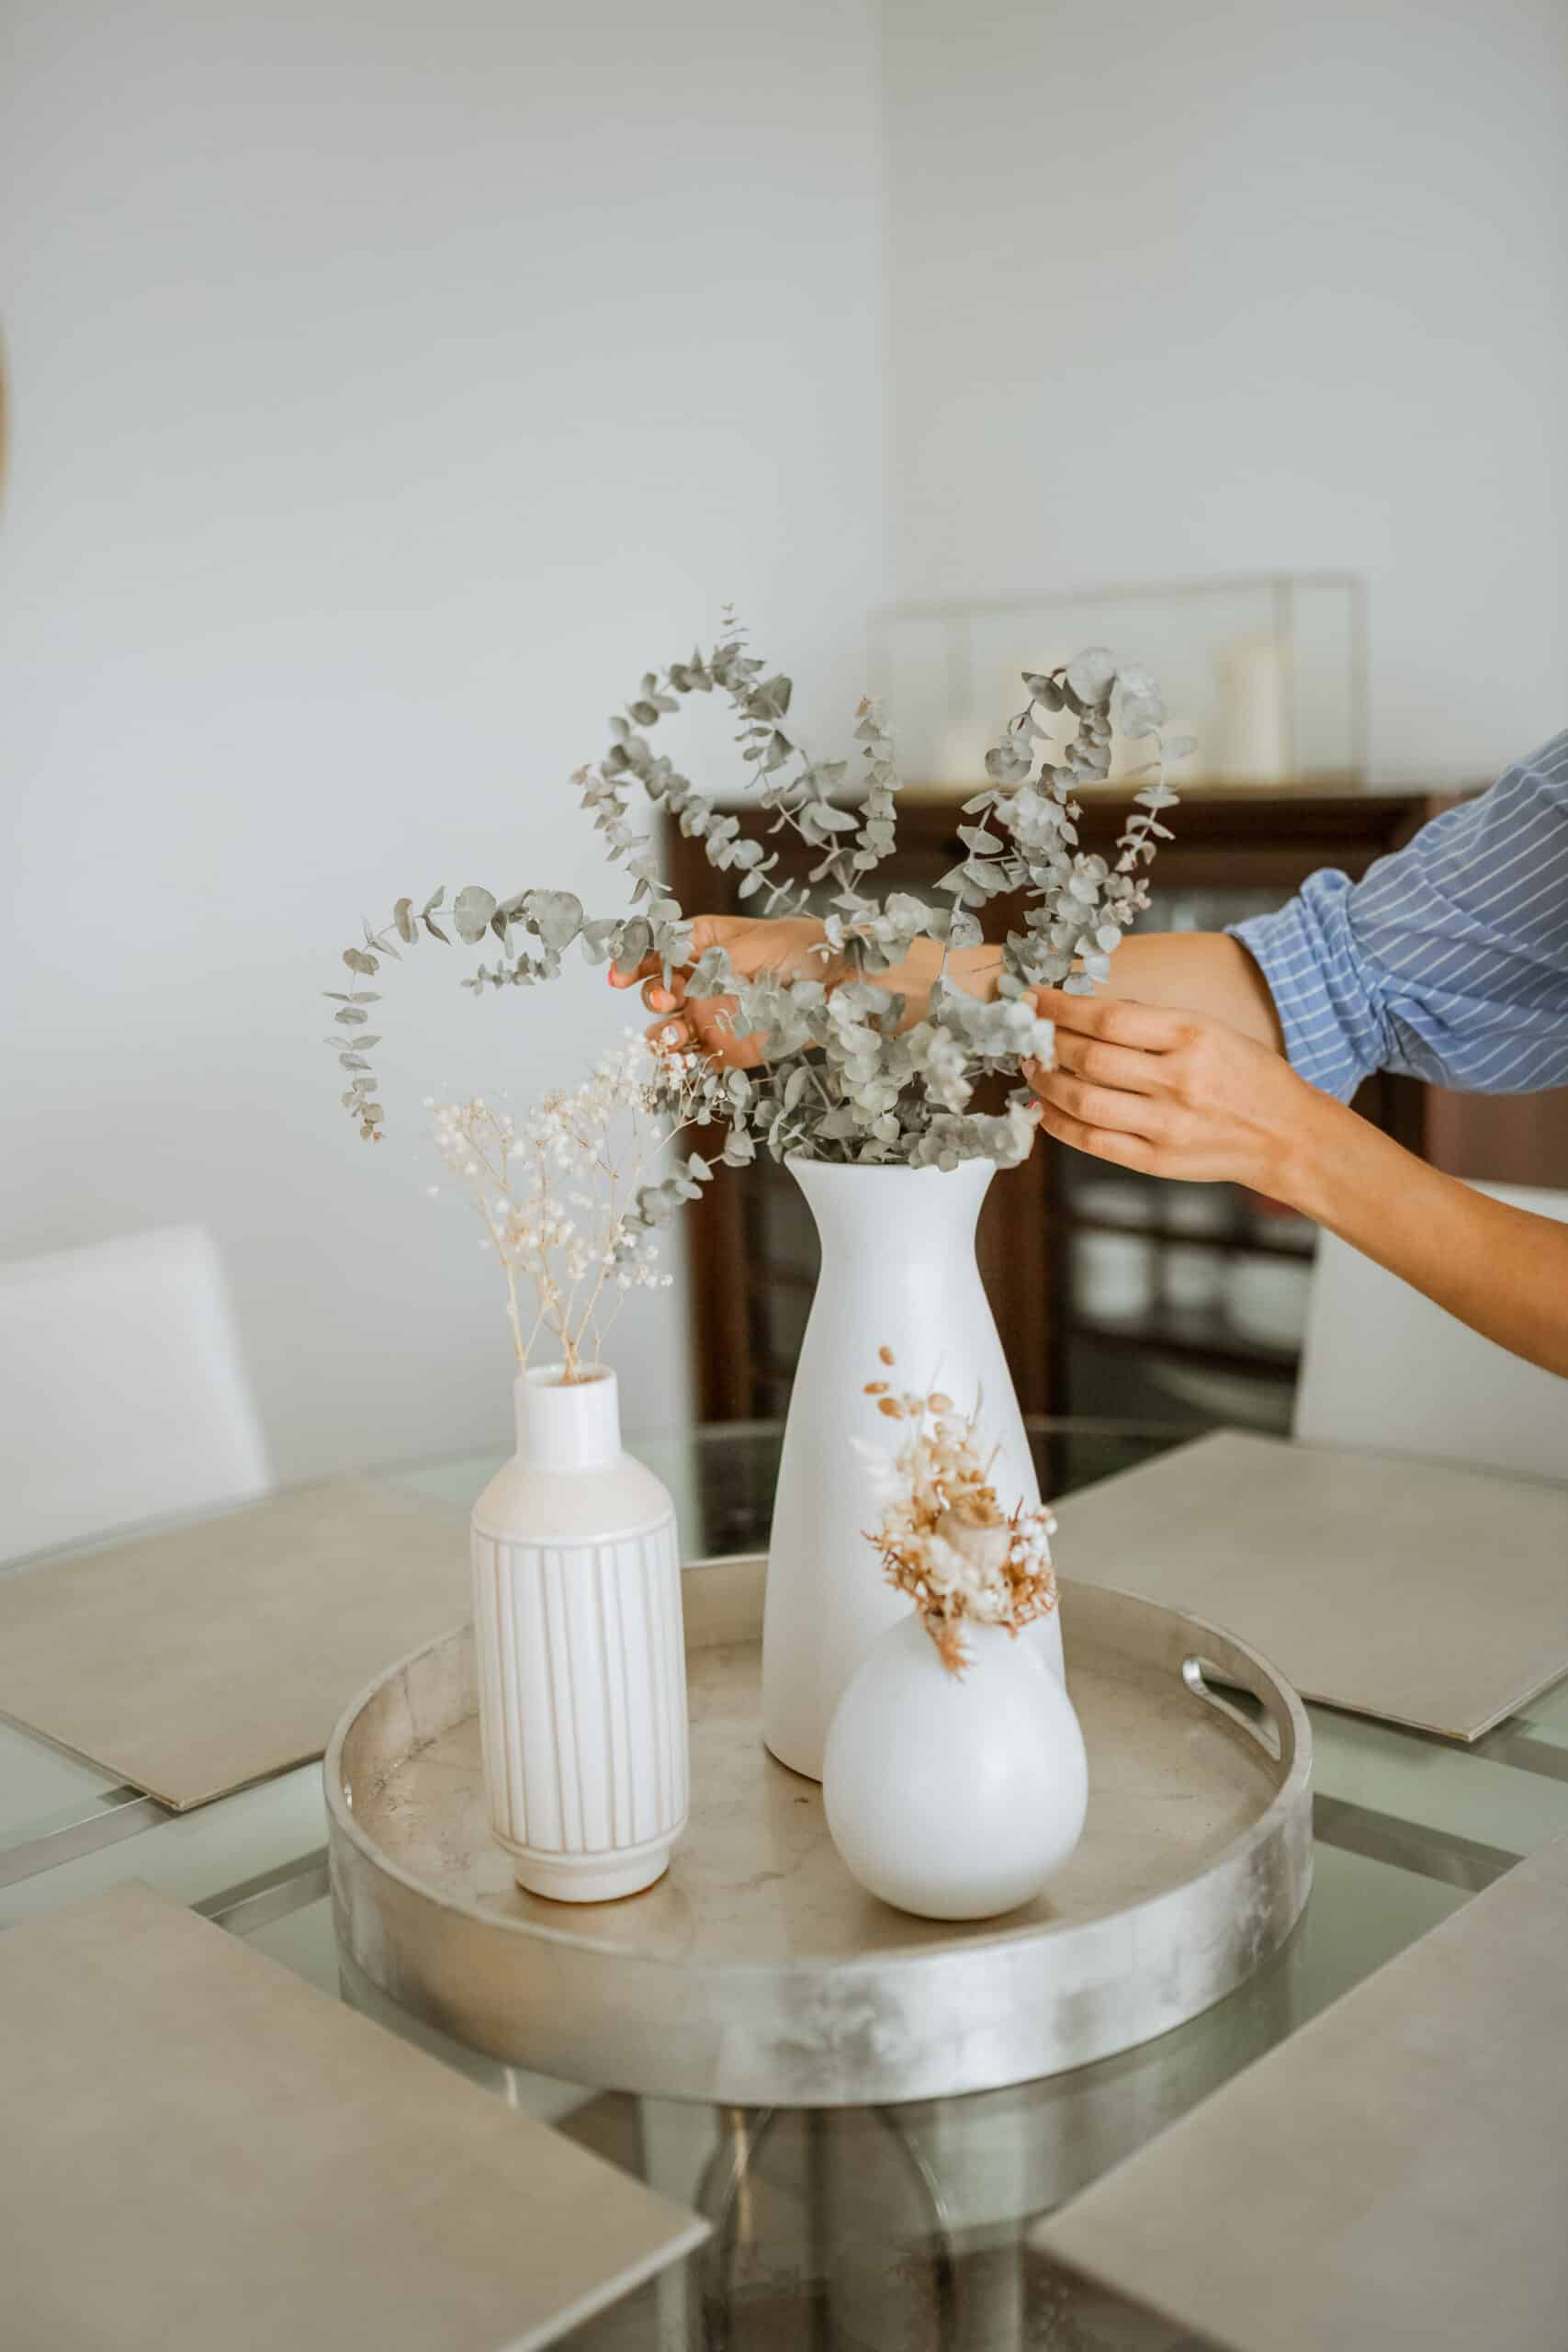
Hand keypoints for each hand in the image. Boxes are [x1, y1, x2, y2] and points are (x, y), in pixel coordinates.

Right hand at [608, 914, 843, 1067]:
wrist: (844, 988)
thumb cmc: (805, 950)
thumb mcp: (755, 942)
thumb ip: (712, 958)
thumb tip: (678, 971)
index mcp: (704, 944)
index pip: (658, 951)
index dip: (635, 961)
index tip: (619, 974)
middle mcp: (701, 980)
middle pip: (656, 990)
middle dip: (652, 995)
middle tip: (668, 999)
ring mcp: (712, 1017)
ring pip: (668, 1031)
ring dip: (662, 1035)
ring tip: (676, 1038)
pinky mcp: (728, 1050)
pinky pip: (694, 1063)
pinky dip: (683, 1067)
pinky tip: (683, 1066)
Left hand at [1025, 990, 1316, 1195]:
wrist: (1286, 1135)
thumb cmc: (1246, 1076)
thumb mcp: (1212, 1030)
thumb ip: (1155, 1021)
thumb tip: (1088, 1011)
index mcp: (1194, 1036)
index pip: (1109, 1017)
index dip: (1061, 1007)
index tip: (1034, 998)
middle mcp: (1179, 1080)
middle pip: (1090, 1058)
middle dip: (1046, 1042)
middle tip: (1027, 1033)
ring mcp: (1166, 1125)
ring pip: (1083, 1101)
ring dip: (1046, 1082)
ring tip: (1032, 1067)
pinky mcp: (1157, 1160)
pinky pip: (1092, 1142)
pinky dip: (1059, 1123)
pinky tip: (1044, 1108)